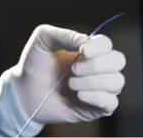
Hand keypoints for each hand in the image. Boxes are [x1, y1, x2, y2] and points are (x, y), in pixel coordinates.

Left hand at [10, 25, 126, 123]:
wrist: (24, 92)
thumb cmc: (34, 64)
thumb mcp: (43, 39)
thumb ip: (64, 34)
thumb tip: (86, 40)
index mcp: (88, 50)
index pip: (107, 44)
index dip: (99, 46)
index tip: (82, 50)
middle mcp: (98, 68)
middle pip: (118, 60)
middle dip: (96, 65)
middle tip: (73, 69)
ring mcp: (99, 88)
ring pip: (116, 82)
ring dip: (93, 82)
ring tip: (70, 84)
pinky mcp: (97, 108)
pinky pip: (111, 102)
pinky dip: (97, 97)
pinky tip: (79, 95)